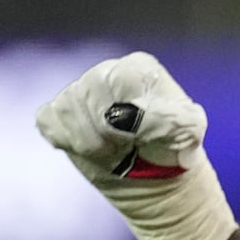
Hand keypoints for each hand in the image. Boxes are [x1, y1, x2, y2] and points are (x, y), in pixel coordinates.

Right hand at [36, 52, 237, 239]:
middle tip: (127, 146)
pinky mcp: (54, 113)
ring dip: (92, 142)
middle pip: (88, 92)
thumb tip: (165, 118)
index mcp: (139, 69)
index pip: (123, 76)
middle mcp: (104, 72)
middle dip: (108, 130)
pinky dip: (70, 143)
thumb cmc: (172, 146)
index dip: (130, 111)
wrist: (150, 171)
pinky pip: (51, 125)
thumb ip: (177, 118)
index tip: (141, 136)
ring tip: (116, 149)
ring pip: (67, 111)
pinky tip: (95, 149)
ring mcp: (76, 91)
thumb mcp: (188, 132)